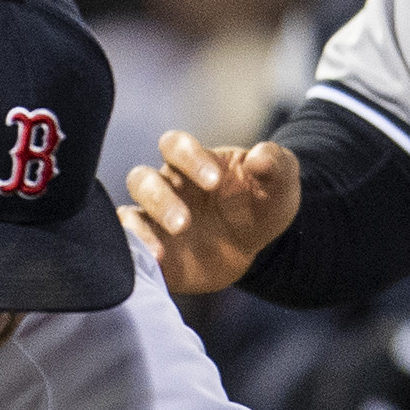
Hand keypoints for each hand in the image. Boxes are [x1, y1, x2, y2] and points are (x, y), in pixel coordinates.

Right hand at [122, 132, 301, 296]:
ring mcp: (155, 218)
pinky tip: (154, 264)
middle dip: (160, 200)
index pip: (174, 145)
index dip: (189, 158)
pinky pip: (130, 246)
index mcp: (194, 162)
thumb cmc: (261, 203)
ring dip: (141, 230)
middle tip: (184, 224)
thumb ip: (274, 165)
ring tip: (161, 252)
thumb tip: (259, 158)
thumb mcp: (280, 181)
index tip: (214, 182)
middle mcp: (167, 186)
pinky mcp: (152, 248)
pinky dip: (135, 253)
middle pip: (142, 180)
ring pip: (130, 213)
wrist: (255, 245)